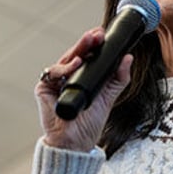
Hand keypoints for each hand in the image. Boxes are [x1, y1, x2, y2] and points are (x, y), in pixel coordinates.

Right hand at [36, 27, 132, 151]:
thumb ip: (119, 78)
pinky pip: (52, 73)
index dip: (93, 45)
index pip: (86, 56)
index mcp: (81, 78)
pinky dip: (64, 68)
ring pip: (64, 60)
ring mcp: (55, 82)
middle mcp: (67, 77)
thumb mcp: (110, 96)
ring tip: (89, 43)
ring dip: (77, 50)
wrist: (77, 140)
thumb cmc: (90, 121)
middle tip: (97, 34)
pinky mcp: (44, 89)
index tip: (102, 34)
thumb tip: (128, 58)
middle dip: (86, 42)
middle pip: (76, 55)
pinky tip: (76, 63)